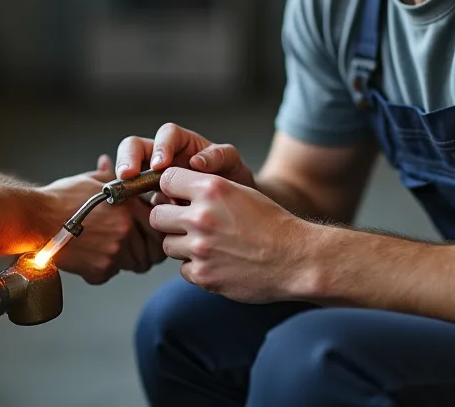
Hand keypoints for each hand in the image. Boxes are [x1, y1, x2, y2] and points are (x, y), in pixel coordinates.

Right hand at [40, 156, 164, 282]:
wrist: (35, 219)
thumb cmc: (60, 199)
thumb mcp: (91, 182)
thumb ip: (111, 177)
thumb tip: (112, 164)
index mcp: (130, 209)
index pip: (160, 229)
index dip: (157, 234)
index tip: (150, 236)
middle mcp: (126, 232)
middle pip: (151, 253)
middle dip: (145, 252)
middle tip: (133, 248)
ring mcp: (114, 253)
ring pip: (134, 265)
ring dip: (125, 261)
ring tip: (106, 249)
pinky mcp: (100, 269)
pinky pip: (110, 274)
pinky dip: (102, 269)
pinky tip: (88, 255)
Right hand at [115, 123, 255, 196]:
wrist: (235, 208)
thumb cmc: (234, 180)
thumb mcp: (232, 165)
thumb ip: (219, 156)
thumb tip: (196, 161)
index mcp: (183, 143)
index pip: (166, 134)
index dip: (160, 146)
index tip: (160, 165)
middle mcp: (164, 157)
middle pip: (135, 147)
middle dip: (128, 158)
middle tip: (128, 176)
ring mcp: (154, 178)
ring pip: (129, 171)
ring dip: (127, 183)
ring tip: (129, 197)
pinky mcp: (151, 198)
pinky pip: (134, 197)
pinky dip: (133, 204)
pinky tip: (140, 215)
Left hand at [150, 167, 311, 303]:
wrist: (296, 259)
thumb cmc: (271, 224)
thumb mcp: (240, 191)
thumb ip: (205, 188)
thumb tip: (172, 191)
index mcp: (211, 189)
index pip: (165, 180)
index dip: (170, 189)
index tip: (177, 197)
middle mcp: (201, 217)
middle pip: (157, 215)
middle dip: (169, 219)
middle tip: (187, 225)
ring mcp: (200, 248)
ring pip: (167, 244)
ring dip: (182, 245)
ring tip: (208, 245)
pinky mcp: (204, 275)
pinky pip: (183, 270)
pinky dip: (197, 268)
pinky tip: (218, 263)